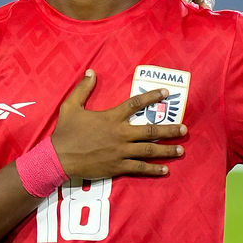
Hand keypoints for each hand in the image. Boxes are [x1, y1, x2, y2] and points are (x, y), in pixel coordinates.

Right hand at [51, 69, 185, 178]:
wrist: (58, 157)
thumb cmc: (65, 132)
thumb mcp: (70, 107)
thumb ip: (83, 89)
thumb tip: (92, 72)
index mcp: (112, 117)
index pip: (136, 104)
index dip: (152, 96)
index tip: (166, 93)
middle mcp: (120, 134)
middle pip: (150, 130)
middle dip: (169, 130)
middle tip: (184, 129)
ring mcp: (120, 151)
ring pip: (149, 150)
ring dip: (167, 150)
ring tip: (180, 150)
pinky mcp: (117, 166)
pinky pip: (139, 168)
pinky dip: (153, 169)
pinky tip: (165, 170)